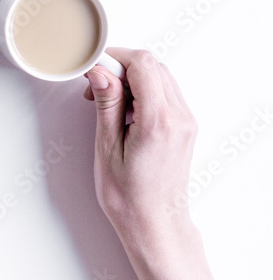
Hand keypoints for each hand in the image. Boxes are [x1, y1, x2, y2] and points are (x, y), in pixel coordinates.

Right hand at [82, 48, 197, 245]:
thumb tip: (101, 73)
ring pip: (160, 77)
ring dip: (132, 79)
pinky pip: (166, 93)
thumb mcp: (108, 148)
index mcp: (158, 121)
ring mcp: (186, 121)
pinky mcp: (185, 126)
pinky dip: (143, 92)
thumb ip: (107, 105)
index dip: (115, 58)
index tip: (94, 67)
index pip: (143, 65)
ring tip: (106, 101)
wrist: (153, 221)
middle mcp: (179, 117)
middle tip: (94, 86)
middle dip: (121, 67)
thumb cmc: (128, 196)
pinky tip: (123, 110)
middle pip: (153, 66)